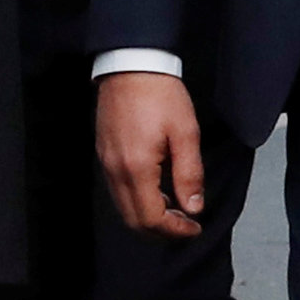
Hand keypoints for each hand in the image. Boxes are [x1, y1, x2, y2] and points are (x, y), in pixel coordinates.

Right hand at [95, 73, 206, 240]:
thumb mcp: (186, 133)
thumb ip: (189, 173)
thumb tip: (194, 207)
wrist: (132, 68)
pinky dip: (138, 203)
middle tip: (186, 227)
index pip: (150, 218)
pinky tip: (158, 194)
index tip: (194, 228)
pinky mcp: (104, 157)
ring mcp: (106, 165)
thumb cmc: (162, 96)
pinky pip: (118, 192)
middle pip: (133, 220)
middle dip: (160, 231)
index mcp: (136, 169)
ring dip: (148, 218)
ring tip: (177, 213)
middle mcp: (115, 173)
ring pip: (123, 208)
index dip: (174, 230)